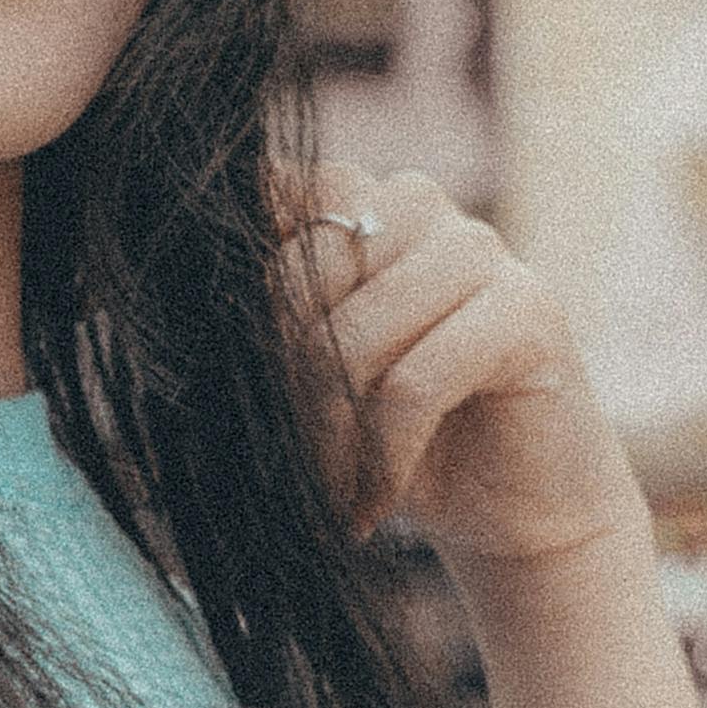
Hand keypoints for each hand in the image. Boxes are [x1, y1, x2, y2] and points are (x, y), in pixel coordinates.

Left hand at [289, 170, 643, 594]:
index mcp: (363, 204)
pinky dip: (382, 457)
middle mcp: (419, 206)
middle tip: (295, 463)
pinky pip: (410, 385)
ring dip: (331, 433)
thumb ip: (272, 320)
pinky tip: (375, 501)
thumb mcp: (317, 377)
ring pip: (352, 333)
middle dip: (288, 382)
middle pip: (304, 270)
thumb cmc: (403, 441)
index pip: (277, 195)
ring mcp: (480, 248)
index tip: (248, 378)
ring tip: (335, 493)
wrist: (517, 512)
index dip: (252, 288)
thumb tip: (179, 288)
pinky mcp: (527, 310)